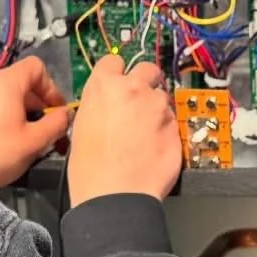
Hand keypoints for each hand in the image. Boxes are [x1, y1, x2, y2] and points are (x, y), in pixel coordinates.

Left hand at [0, 57, 69, 190]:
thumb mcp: (34, 142)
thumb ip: (57, 123)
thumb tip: (66, 114)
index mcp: (6, 83)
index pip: (37, 67)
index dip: (52, 87)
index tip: (56, 110)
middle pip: (22, 81)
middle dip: (38, 103)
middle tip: (45, 128)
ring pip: (6, 93)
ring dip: (22, 110)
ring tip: (24, 136)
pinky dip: (3, 114)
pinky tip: (4, 138)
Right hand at [67, 54, 180, 205]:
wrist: (114, 195)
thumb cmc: (91, 169)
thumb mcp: (81, 126)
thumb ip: (99, 106)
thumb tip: (107, 107)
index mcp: (104, 86)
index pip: (113, 61)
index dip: (117, 73)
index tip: (119, 81)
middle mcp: (134, 89)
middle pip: (147, 69)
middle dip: (146, 82)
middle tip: (139, 102)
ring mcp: (158, 107)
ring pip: (162, 97)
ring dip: (157, 110)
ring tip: (145, 134)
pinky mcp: (175, 127)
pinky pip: (173, 121)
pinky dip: (166, 130)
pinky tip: (154, 148)